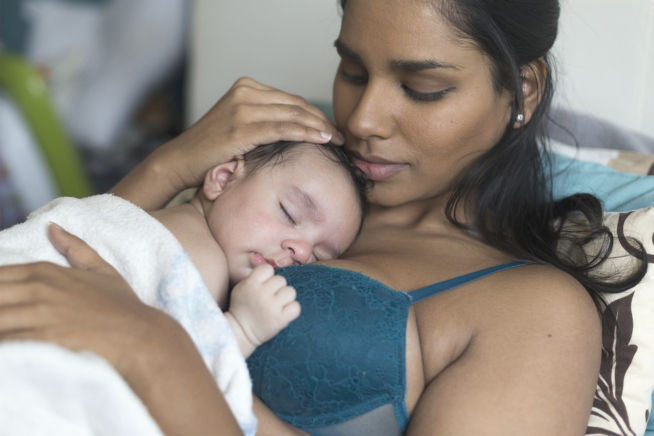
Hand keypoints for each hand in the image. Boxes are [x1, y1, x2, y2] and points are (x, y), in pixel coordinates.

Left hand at [0, 223, 162, 375]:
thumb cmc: (122, 306)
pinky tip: (10, 352)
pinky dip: (5, 346)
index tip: (4, 303)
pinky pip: (7, 342)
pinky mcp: (43, 339)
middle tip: (5, 319)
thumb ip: (76, 248)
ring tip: (5, 334)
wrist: (140, 336)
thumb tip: (51, 227)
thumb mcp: (103, 270)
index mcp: (45, 272)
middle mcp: (39, 290)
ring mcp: (40, 314)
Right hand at [161, 77, 342, 186]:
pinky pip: (283, 128)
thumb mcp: (239, 126)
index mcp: (246, 87)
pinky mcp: (243, 127)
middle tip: (341, 136)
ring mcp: (243, 107)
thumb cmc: (211, 150)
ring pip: (293, 115)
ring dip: (319, 128)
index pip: (291, 100)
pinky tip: (322, 140)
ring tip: (337, 140)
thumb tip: (297, 131)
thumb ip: (264, 121)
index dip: (314, 114)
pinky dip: (306, 133)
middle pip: (296, 105)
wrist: (180, 161)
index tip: (331, 128)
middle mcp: (246, 92)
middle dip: (322, 121)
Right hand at [227, 264, 300, 354]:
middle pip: (281, 280)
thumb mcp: (241, 287)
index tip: (264, 285)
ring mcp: (271, 307)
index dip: (268, 276)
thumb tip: (263, 258)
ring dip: (286, 297)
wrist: (240, 332)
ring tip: (278, 304)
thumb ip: (254, 275)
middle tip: (270, 297)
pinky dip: (292, 309)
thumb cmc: (242, 307)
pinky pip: (296, 307)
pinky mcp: (280, 320)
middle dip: (277, 288)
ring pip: (291, 291)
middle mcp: (261, 294)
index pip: (268, 269)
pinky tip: (284, 312)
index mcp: (250, 284)